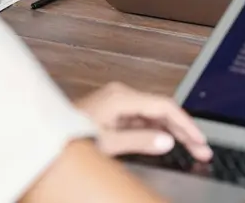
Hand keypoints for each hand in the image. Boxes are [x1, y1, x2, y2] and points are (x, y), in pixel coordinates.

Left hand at [74, 82, 210, 160]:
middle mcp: (121, 96)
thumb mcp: (107, 144)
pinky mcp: (112, 113)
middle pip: (161, 111)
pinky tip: (165, 143)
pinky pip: (142, 121)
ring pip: (153, 116)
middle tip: (201, 149)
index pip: (164, 107)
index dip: (185, 124)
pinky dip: (156, 132)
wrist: (43, 135)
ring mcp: (117, 104)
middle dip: (183, 130)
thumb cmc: (68, 137)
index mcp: (122, 97)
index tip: (199, 140)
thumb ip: (139, 141)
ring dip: (172, 132)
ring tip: (190, 148)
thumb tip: (167, 142)